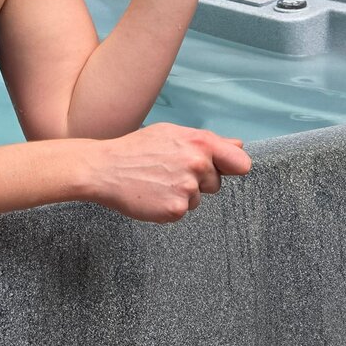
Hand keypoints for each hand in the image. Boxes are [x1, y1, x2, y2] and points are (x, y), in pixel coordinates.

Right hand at [86, 122, 250, 222]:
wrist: (105, 168)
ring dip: (182, 193)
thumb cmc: (137, 149)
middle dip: (199, 180)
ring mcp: (188, 189)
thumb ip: (208, 140)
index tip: (222, 169)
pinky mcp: (175, 210)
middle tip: (170, 171)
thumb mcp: (171, 133)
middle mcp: (197, 164)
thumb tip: (238, 146)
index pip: (240, 163)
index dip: (231, 167)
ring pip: (198, 198)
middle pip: (216, 183)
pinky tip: (153, 194)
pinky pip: (183, 211)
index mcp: (199, 142)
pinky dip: (169, 206)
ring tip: (157, 181)